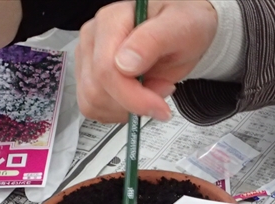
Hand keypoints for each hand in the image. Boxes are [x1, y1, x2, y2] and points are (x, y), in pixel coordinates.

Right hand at [75, 0, 217, 123]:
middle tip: (162, 90)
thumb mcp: (181, 26)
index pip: (106, 70)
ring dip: (126, 109)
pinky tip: (137, 98)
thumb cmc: (183, 23)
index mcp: (111, 21)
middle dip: (133, 103)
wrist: (184, 30)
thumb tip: (125, 64)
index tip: (159, 106)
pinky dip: (119, 112)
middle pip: (97, 90)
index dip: (133, 97)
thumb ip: (152, 41)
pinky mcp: (92, 78)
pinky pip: (95, 108)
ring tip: (152, 90)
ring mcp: (90, 59)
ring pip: (93, 103)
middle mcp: (94, 38)